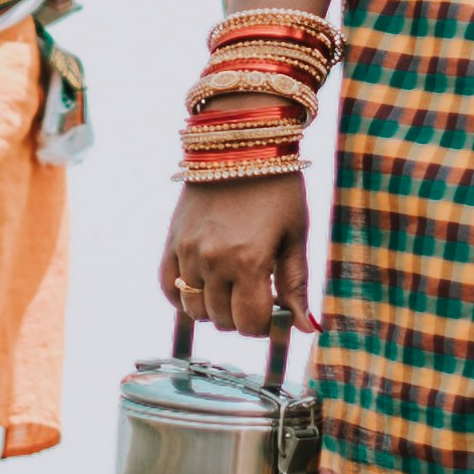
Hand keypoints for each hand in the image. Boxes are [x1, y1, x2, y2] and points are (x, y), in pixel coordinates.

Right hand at [161, 172, 310, 338]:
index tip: (273, 311)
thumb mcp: (295, 236)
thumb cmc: (278, 188)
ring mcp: (188, 251)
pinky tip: (202, 288)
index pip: (250, 323)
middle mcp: (214, 261)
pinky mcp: (172, 240)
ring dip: (214, 309)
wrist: (242, 144)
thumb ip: (297, 286)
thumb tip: (306, 329)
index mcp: (250, 262)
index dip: (264, 325)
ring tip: (231, 289)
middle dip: (242, 317)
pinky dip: (182, 296)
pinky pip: (168, 286)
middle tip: (255, 297)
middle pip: (223, 320)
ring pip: (195, 308)